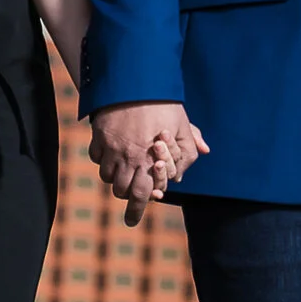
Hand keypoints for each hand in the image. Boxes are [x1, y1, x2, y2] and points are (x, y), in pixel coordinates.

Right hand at [89, 102, 207, 226]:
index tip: (132, 221)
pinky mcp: (98, 136)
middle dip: (127, 199)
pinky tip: (111, 155)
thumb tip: (204, 152)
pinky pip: (96, 158)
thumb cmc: (162, 103)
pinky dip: (102, 161)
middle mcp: (127, 159)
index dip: (136, 212)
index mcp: (148, 161)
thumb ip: (190, 145)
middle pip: (122, 191)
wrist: (133, 80)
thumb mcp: (183, 123)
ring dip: (116, 180)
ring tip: (124, 175)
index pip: (142, 197)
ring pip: (107, 178)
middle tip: (130, 204)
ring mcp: (110, 148)